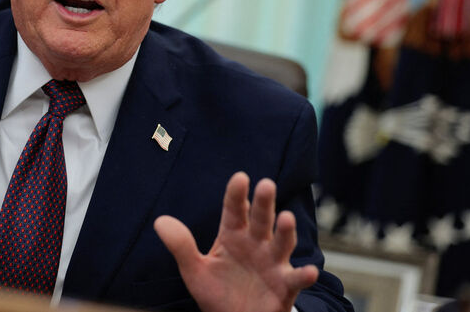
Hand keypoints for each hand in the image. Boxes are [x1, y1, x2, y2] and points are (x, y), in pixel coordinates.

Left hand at [154, 172, 317, 311]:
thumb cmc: (217, 292)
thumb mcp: (195, 270)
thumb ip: (181, 246)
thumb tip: (160, 221)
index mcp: (233, 236)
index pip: (234, 210)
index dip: (236, 195)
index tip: (240, 177)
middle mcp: (256, 244)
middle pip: (260, 220)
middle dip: (264, 203)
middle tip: (266, 184)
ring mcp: (272, 263)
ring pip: (281, 243)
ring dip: (286, 231)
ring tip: (286, 218)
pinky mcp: (284, 286)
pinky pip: (295, 279)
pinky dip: (304, 275)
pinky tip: (309, 271)